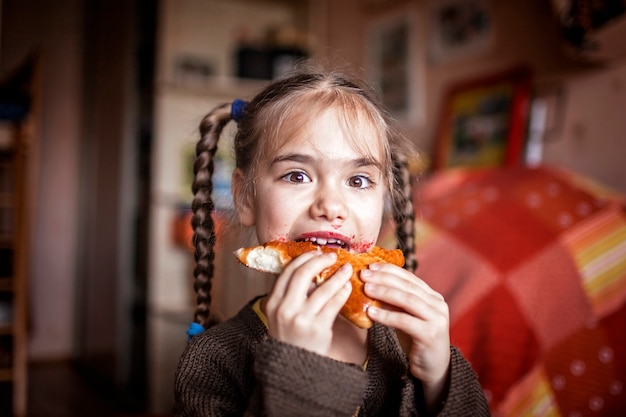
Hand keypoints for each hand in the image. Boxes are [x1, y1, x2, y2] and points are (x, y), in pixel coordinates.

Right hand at [264, 251, 352, 356]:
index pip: (287, 271)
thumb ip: (290, 294)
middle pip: (303, 274)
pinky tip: (348, 287)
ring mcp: (301, 318)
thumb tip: (310, 267)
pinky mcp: (318, 327)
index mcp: (273, 302)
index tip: (315, 252)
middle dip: (320, 260)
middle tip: (333, 256)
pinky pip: (334, 303)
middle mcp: (284, 308)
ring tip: (347, 269)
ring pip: (322, 288)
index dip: (303, 258)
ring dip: (338, 275)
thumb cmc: (291, 337)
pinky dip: (342, 292)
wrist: (294, 368)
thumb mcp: (281, 314)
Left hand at [361, 264, 449, 407]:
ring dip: (385, 293)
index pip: (409, 277)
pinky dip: (387, 315)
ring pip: (408, 300)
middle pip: (407, 286)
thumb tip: (370, 285)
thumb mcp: (406, 316)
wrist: (433, 368)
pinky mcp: (431, 334)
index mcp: (432, 296)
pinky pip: (405, 321)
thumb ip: (395, 302)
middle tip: (364, 274)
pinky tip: (371, 312)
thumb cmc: (416, 339)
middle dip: (384, 278)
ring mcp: (437, 319)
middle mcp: (438, 304)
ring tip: (366, 289)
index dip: (389, 270)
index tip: (370, 265)